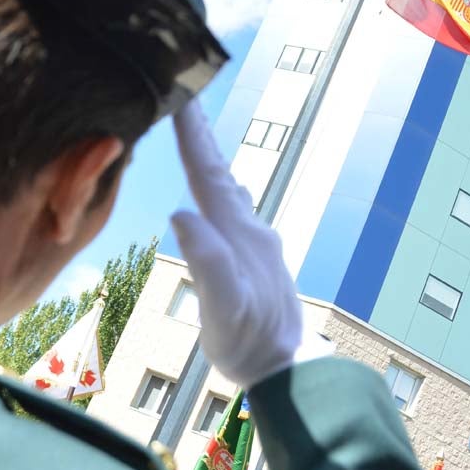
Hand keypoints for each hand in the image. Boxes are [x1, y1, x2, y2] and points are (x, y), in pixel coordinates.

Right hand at [170, 102, 329, 388]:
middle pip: (219, 174)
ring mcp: (255, 244)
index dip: (192, 137)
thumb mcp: (225, 309)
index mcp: (237, 235)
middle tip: (185, 99)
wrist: (288, 370)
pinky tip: (222, 193)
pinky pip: (232, 210)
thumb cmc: (250, 344)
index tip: (180, 99)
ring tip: (197, 138)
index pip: (208, 175)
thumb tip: (182, 214)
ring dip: (211, 161)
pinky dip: (219, 189)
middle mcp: (249, 231)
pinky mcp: (255, 259)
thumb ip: (208, 262)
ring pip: (228, 189)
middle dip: (200, 137)